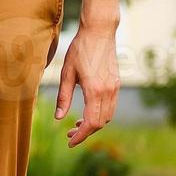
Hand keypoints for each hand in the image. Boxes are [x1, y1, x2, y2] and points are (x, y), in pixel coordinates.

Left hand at [53, 14, 120, 146]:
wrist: (99, 33)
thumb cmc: (79, 50)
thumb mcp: (66, 73)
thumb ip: (63, 97)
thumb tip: (58, 118)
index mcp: (95, 90)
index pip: (91, 123)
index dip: (81, 136)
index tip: (70, 142)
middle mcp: (108, 91)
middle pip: (100, 123)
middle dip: (86, 132)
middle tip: (69, 134)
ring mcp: (115, 88)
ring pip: (107, 116)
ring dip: (93, 124)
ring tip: (76, 125)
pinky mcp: (116, 84)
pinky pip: (110, 107)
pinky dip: (100, 115)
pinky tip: (86, 113)